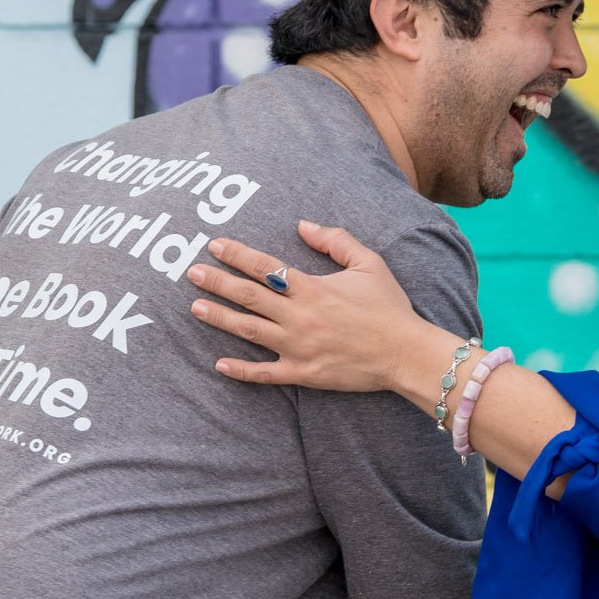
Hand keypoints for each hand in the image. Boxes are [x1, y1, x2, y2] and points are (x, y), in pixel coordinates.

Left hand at [186, 221, 439, 394]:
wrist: (406, 353)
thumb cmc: (389, 307)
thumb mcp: (369, 263)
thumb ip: (335, 240)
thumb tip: (303, 225)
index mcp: (312, 288)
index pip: (265, 267)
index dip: (237, 254)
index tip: (214, 245)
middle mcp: (299, 317)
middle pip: (248, 296)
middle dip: (217, 282)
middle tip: (192, 273)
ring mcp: (298, 347)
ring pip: (249, 331)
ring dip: (220, 318)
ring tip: (196, 307)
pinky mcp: (303, 374)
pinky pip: (265, 374)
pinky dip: (241, 370)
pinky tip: (219, 364)